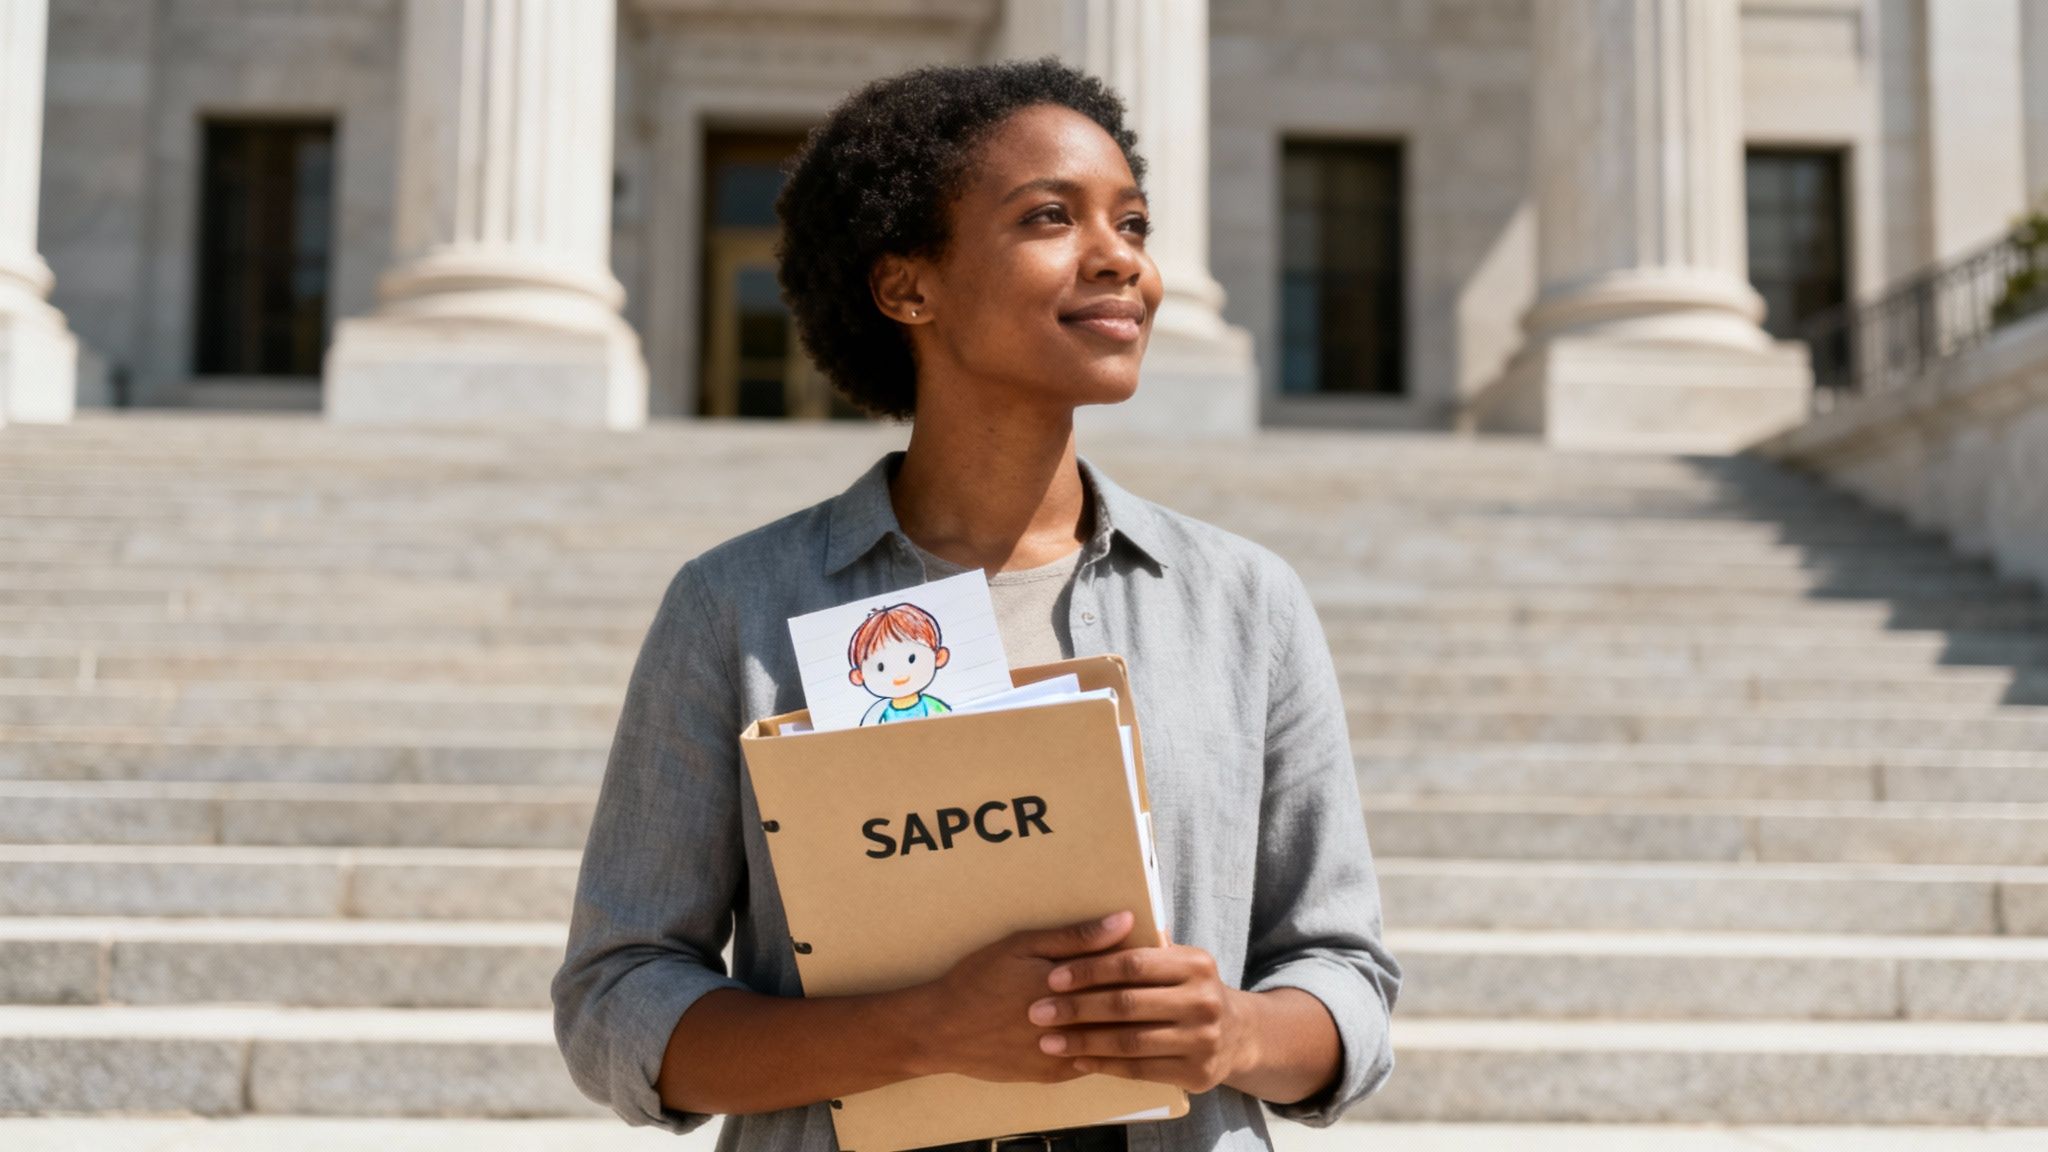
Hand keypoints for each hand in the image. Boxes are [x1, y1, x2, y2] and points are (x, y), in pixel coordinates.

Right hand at [909, 909, 1141, 1084]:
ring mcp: (1065, 1053)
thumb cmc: (979, 979)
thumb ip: (1076, 937)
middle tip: (1161, 979)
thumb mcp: (1023, 946)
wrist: (942, 1030)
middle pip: (1126, 1007)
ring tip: (1147, 1006)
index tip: (1163, 948)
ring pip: (1116, 1039)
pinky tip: (1119, 1034)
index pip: (1126, 972)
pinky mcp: (1055, 1074)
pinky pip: (1097, 1063)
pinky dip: (1111, 1048)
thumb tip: (1125, 922)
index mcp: (1068, 984)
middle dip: (1147, 992)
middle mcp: (1071, 1022)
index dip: (1148, 960)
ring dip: (1134, 1023)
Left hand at [1025, 921, 1254, 1093]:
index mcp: (1195, 964)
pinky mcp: (1197, 1073)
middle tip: (1038, 1011)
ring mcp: (1203, 1040)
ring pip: (1130, 1042)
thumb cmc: (1190, 990)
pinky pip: (1140, 1070)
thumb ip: (1148, 945)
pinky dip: (1104, 1065)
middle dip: (1076, 1008)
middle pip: (1127, 1004)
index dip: (1090, 970)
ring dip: (1083, 1041)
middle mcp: (1204, 1001)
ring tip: (1048, 1040)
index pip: (1133, 963)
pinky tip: (1077, 1059)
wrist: (1237, 1036)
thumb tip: (1113, 918)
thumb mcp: (1179, 960)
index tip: (1053, 978)